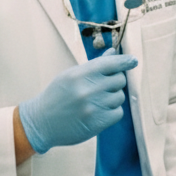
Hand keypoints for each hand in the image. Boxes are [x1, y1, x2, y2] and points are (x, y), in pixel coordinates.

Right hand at [17, 52, 137, 153]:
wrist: (41, 122)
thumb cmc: (57, 96)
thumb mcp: (71, 75)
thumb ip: (94, 65)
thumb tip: (113, 52)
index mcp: (80, 74)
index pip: (111, 63)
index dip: (125, 61)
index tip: (133, 60)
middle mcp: (88, 90)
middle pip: (119, 80)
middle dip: (115, 81)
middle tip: (104, 86)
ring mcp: (93, 107)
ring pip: (120, 97)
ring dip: (113, 97)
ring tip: (98, 100)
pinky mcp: (97, 123)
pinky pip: (118, 113)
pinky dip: (113, 111)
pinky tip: (100, 111)